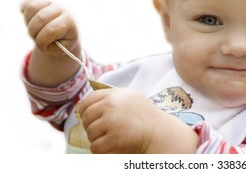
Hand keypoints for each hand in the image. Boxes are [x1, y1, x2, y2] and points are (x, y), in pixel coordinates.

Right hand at [21, 0, 78, 53]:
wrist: (65, 31)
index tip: (43, 47)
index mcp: (69, 21)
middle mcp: (61, 8)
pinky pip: (27, 2)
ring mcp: (51, 2)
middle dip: (33, 33)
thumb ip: (54, 46)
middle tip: (36, 38)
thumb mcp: (62, 48)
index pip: (51, 30)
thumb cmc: (63, 41)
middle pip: (40, 18)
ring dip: (27, 22)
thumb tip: (43, 39)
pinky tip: (30, 20)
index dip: (41, 41)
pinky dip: (24, 12)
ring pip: (32, 7)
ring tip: (34, 28)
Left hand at [79, 88, 198, 153]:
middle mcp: (111, 105)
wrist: (159, 131)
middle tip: (102, 132)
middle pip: (86, 118)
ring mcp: (111, 121)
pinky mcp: (113, 138)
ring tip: (111, 138)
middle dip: (91, 127)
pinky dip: (102, 150)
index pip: (87, 101)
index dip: (86, 112)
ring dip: (97, 139)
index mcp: (113, 94)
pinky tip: (112, 146)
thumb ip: (111, 97)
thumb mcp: (129, 97)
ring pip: (90, 133)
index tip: (92, 119)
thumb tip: (87, 105)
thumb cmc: (145, 116)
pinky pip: (96, 147)